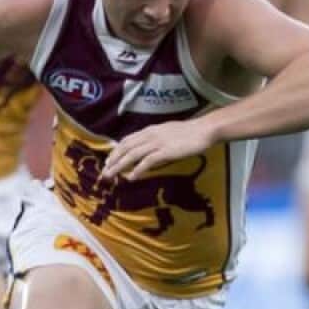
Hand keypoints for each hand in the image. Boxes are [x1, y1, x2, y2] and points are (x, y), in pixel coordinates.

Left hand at [101, 119, 217, 181]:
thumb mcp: (167, 133)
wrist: (203, 130)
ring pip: (132, 155)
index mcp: (149, 130)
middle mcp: (150, 135)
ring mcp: (157, 143)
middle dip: (113, 160)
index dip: (116, 151)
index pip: (127, 140)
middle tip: (104, 172)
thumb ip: (155, 140)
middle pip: (126, 148)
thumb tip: (146, 151)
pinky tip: (131, 178)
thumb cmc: (189, 133)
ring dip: (120, 166)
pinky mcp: (166, 152)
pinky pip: (147, 162)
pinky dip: (138, 170)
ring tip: (111, 176)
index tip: (108, 162)